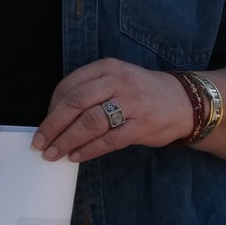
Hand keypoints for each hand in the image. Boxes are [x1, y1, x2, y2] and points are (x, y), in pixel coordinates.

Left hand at [37, 60, 201, 163]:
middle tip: (40, 143)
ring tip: (54, 154)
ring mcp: (132, 103)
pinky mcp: (141, 126)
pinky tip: (77, 156)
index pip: (69, 86)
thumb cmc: (144, 93)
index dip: (51, 108)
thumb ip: (90, 91)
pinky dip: (89, 150)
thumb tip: (56, 118)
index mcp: (108, 68)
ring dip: (67, 140)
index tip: (44, 126)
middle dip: (53, 126)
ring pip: (90, 122)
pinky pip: (109, 140)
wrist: (185, 102)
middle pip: (76, 103)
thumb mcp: (117, 79)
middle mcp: (119, 82)